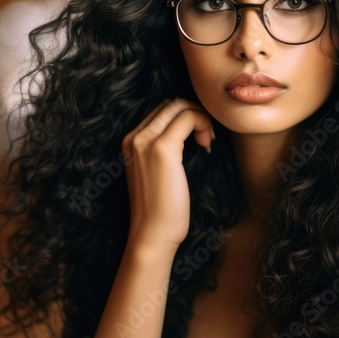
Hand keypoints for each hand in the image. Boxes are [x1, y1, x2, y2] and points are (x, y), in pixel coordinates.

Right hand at [122, 98, 214, 249]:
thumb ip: (165, 150)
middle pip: (171, 104)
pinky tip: (207, 144)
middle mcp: (134, 137)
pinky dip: (203, 123)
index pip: (162, 111)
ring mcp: (146, 141)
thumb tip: (190, 130)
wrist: (153, 233)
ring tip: (207, 142)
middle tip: (206, 139)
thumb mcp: (158, 172)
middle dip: (194, 114)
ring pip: (180, 107)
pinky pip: (188, 117)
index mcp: (131, 141)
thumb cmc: (161, 209)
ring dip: (200, 118)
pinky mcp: (162, 148)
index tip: (199, 138)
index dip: (185, 117)